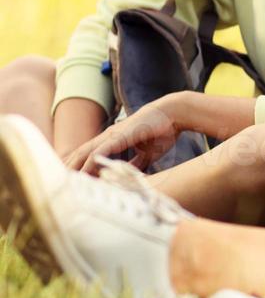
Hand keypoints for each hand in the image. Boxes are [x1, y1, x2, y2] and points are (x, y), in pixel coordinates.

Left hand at [64, 93, 190, 174]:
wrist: (174, 113)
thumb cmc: (162, 131)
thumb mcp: (147, 154)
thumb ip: (136, 164)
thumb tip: (131, 177)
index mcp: (113, 140)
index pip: (88, 155)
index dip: (76, 166)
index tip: (68, 180)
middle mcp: (108, 137)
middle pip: (80, 153)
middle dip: (68, 168)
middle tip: (57, 184)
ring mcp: (112, 135)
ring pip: (85, 152)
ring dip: (73, 167)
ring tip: (63, 181)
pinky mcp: (120, 136)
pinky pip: (100, 151)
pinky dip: (90, 162)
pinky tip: (83, 172)